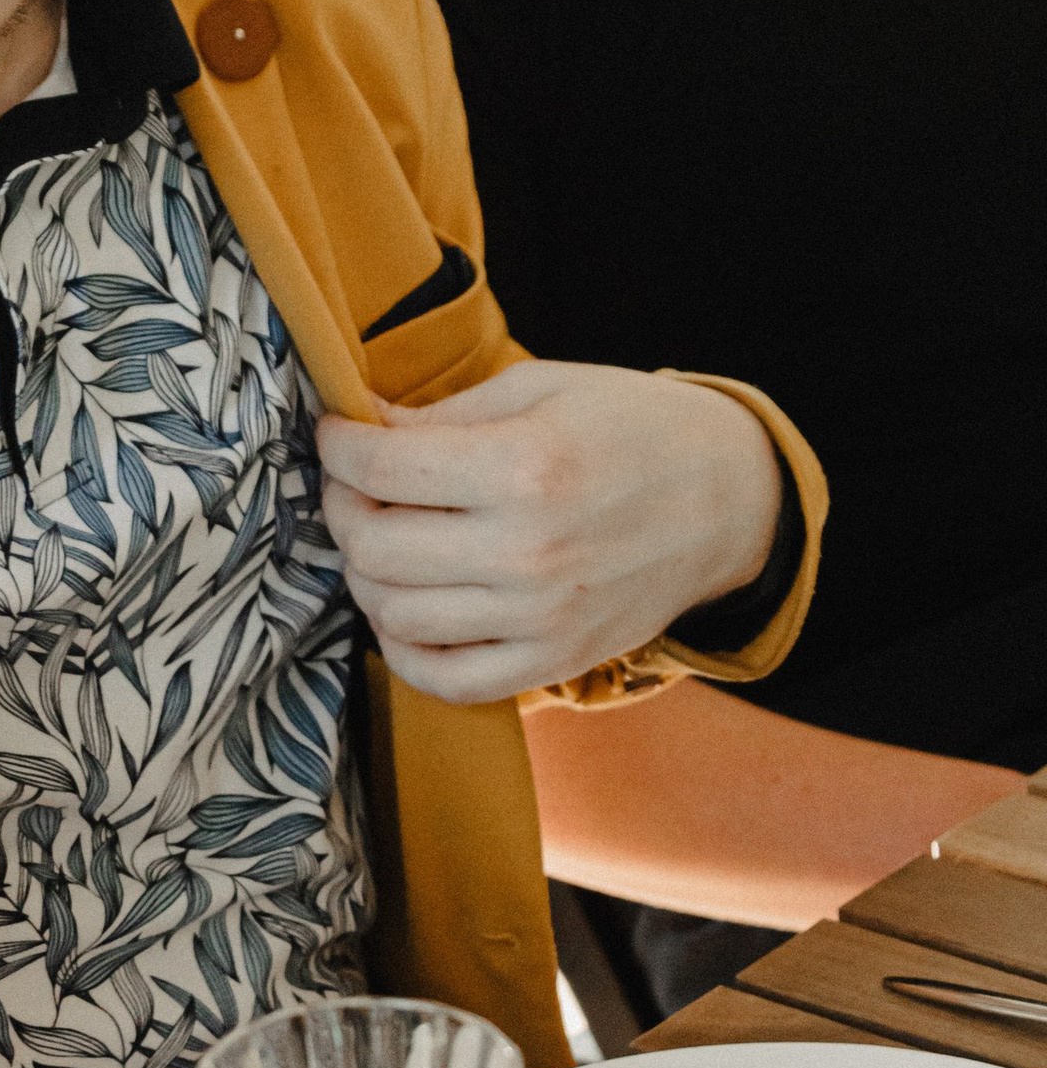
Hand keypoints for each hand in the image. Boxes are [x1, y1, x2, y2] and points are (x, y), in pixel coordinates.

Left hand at [316, 361, 783, 704]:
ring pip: (393, 614)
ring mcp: (541, 618)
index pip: (379, 468)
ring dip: (366, 573)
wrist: (730, 499)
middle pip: (373, 546)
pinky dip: (403, 647)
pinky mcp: (554, 661)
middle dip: (342, 506)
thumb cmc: (632, 428)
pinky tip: (407, 604)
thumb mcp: (540, 387)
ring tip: (383, 535)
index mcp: (525, 468)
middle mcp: (529, 552)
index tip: (338, 432)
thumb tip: (362, 427)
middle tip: (354, 483)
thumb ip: (444, 413)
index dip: (337, 445)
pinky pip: (445, 679)